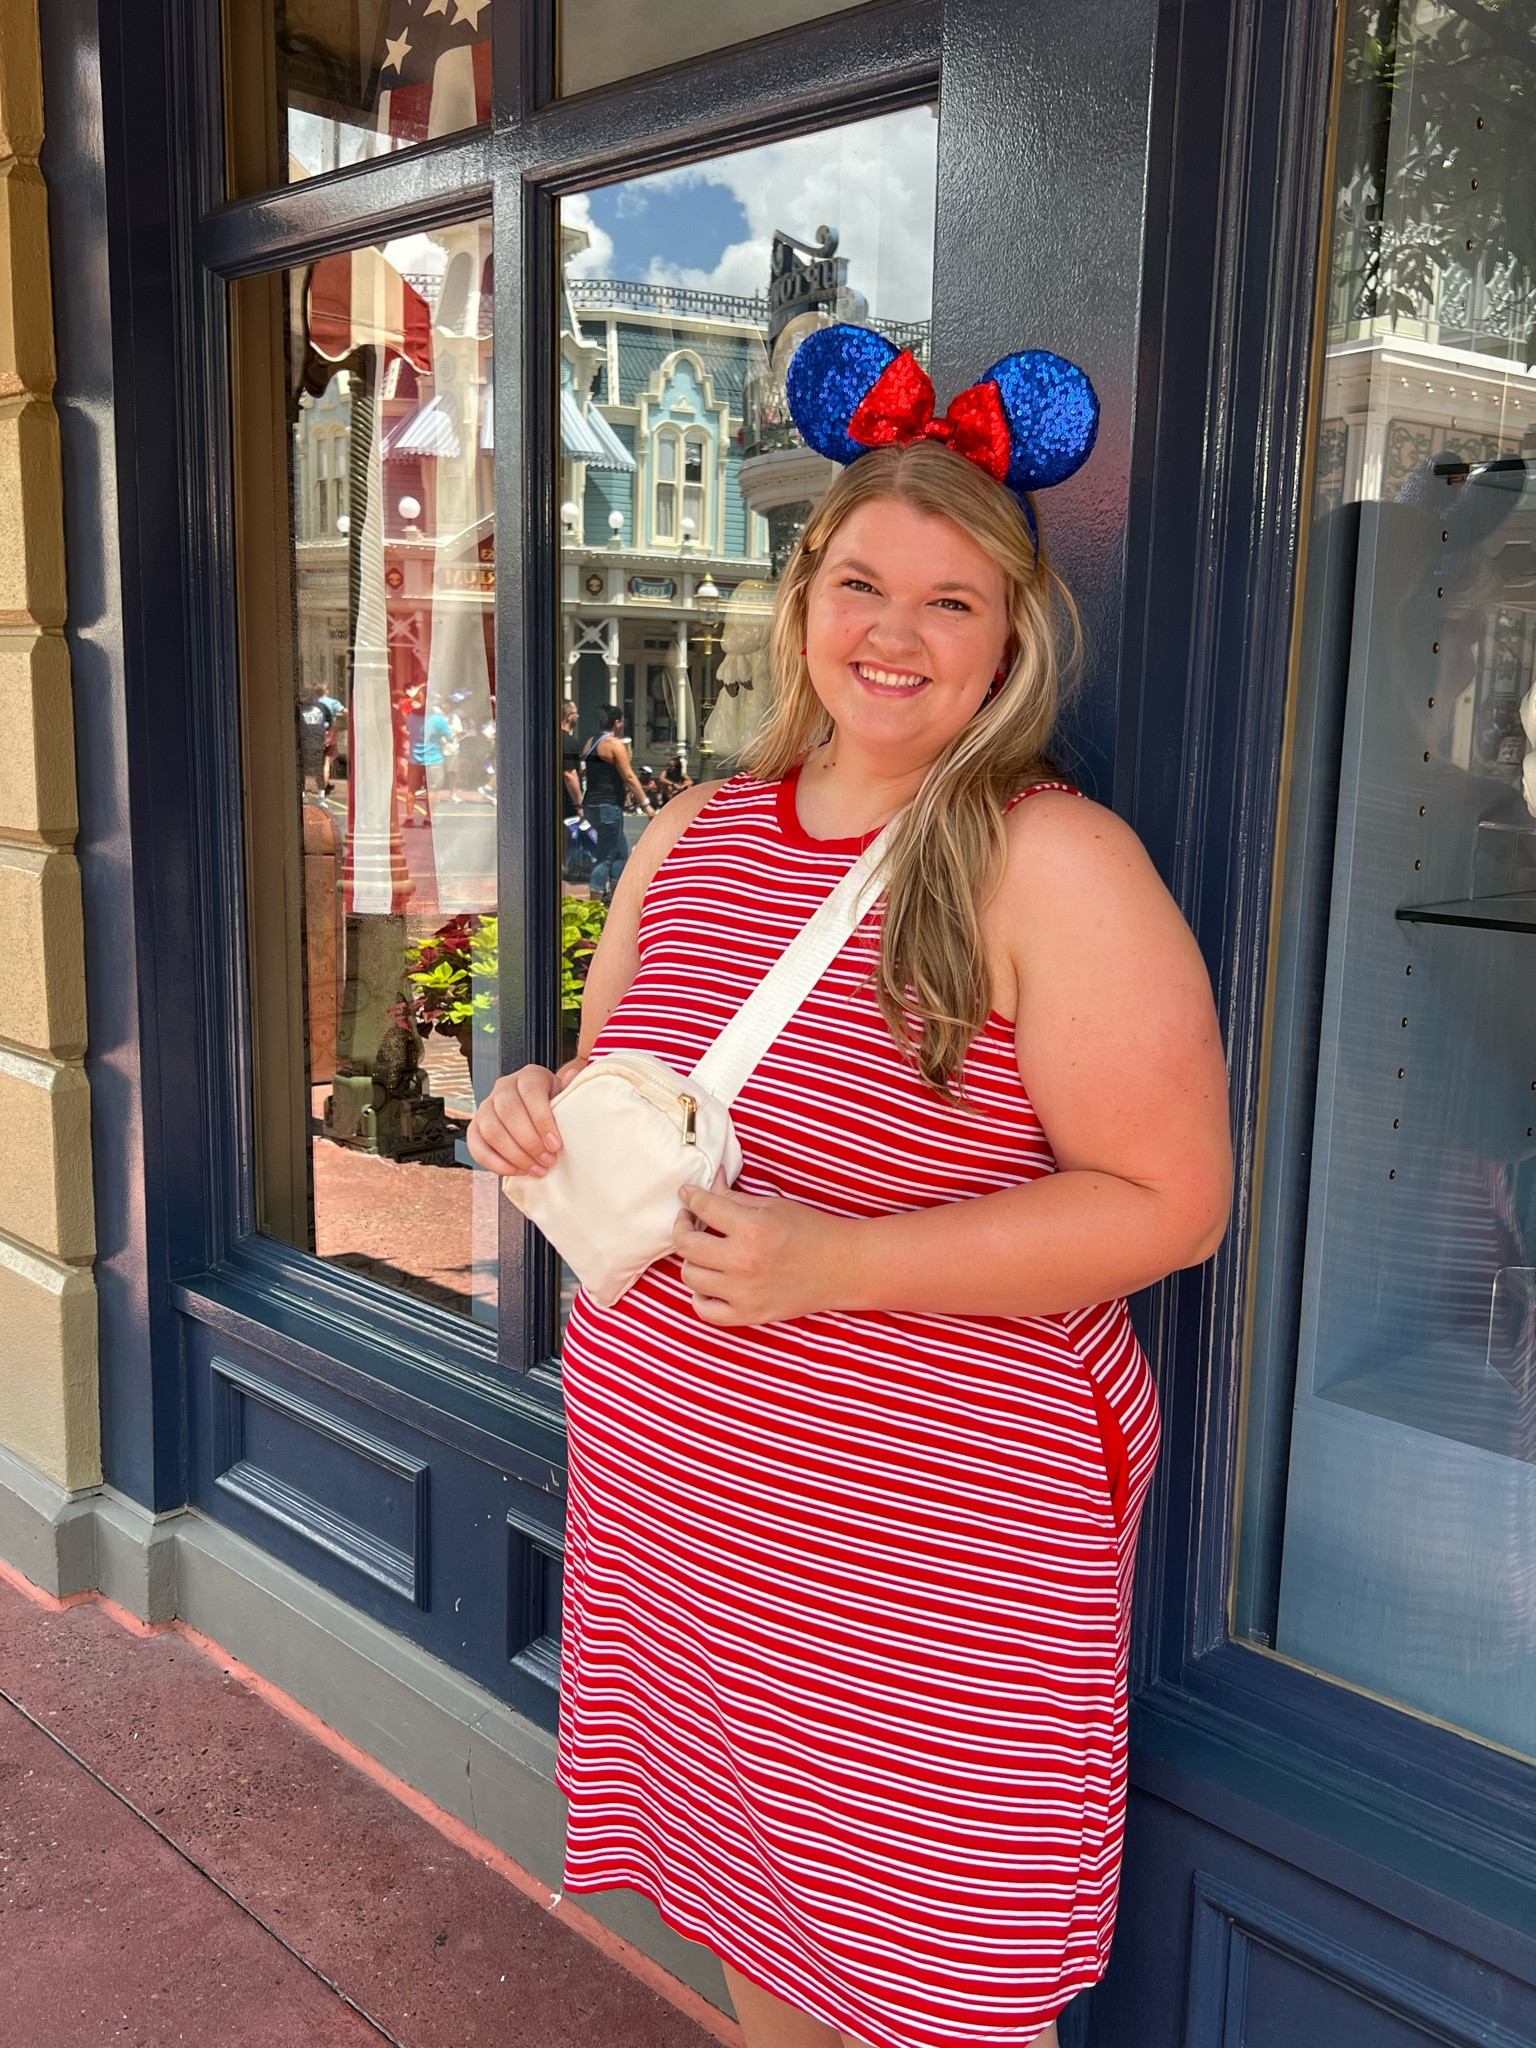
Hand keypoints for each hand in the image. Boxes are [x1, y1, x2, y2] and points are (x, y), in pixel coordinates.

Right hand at [465, 1061, 580, 1175]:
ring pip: (492, 1131)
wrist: (535, 1114)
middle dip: (529, 1141)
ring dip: (515, 1155)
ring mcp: (485, 1107)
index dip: (542, 1120)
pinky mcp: (475, 1128)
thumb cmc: (553, 1106)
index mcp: (528, 1076)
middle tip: (548, 1161)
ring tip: (537, 1169)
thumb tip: (572, 1076)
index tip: (555, 1144)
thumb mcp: (565, 1095)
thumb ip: (569, 1088)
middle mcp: (503, 1088)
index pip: (531, 1092)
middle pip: (508, 1112)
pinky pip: (477, 1148)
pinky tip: (518, 1171)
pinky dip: (497, 1164)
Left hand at [672, 1183, 851, 1324]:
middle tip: (689, 1220)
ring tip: (704, 1251)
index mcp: (753, 1228)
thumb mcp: (773, 1205)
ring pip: (690, 1277)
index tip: (688, 1195)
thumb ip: (735, 1198)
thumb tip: (708, 1185)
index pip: (704, 1208)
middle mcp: (744, 1262)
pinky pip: (705, 1311)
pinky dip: (700, 1297)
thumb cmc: (811, 1230)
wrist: (843, 1266)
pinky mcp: (750, 1315)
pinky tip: (710, 1283)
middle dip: (682, 1226)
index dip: (691, 1197)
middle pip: (686, 1245)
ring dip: (692, 1260)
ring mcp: (745, 1293)